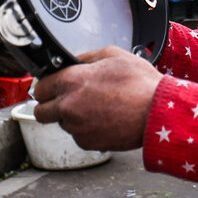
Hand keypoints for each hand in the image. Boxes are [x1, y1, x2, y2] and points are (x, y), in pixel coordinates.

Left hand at [32, 46, 162, 151]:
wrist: (158, 112)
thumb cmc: (140, 83)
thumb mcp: (113, 55)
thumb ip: (86, 57)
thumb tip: (74, 61)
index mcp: (71, 80)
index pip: (39, 88)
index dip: (46, 86)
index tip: (52, 87)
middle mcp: (68, 106)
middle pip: (41, 112)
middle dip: (50, 106)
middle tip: (66, 100)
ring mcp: (77, 127)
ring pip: (62, 124)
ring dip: (71, 117)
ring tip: (95, 108)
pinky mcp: (88, 143)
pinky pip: (79, 136)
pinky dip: (87, 129)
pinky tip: (104, 119)